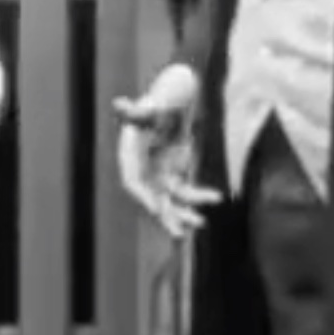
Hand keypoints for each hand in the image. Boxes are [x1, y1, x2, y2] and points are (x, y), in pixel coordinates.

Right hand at [112, 65, 219, 239]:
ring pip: (170, 201)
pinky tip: (215, 198)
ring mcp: (159, 175)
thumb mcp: (147, 107)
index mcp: (130, 157)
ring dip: (184, 214)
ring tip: (200, 223)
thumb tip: (118, 104)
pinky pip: (186, 192)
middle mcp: (143, 171)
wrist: (172, 101)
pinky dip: (199, 197)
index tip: (155, 210)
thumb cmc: (157, 103)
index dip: (144, 197)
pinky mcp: (175, 175)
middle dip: (165, 216)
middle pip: (152, 199)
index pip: (133, 182)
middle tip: (178, 233)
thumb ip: (133, 111)